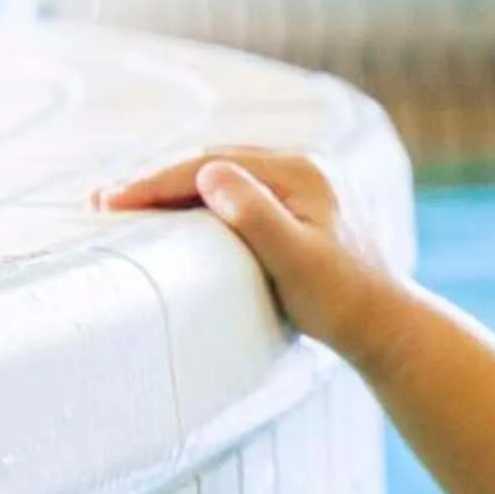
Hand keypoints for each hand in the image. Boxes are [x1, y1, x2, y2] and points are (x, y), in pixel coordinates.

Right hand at [95, 148, 404, 364]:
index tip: (110, 202)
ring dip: (179, 188)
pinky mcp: (307, 210)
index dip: (155, 181)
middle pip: (216, 165)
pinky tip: (183, 213)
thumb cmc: (343, 302)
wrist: (390, 328)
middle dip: (159, 180)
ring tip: (131, 204)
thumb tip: (209, 173)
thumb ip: (255, 214)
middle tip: (104, 202)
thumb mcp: (296, 260)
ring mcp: (308, 187)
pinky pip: (245, 194)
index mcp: (300, 172)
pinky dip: (207, 201)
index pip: (211, 167)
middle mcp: (306, 168)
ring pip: (228, 178)